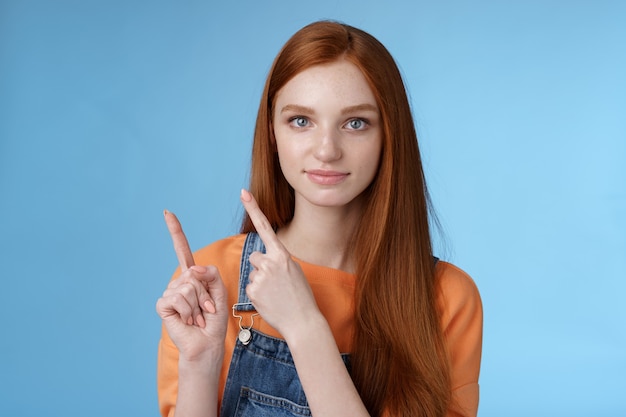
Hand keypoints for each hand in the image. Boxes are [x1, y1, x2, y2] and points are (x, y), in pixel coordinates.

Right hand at [156, 210, 227, 361]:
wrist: (207, 343)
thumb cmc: (214, 320)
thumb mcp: (220, 292)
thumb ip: (211, 275)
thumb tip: (191, 268)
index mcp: (192, 276)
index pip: (182, 250)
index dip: (175, 231)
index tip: (167, 212)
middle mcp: (179, 282)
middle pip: (193, 272)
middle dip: (206, 294)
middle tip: (207, 310)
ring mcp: (170, 293)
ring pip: (187, 286)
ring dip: (199, 305)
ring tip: (199, 317)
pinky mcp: (164, 305)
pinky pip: (178, 297)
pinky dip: (189, 311)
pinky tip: (189, 321)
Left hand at [240, 189, 320, 339]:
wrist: (303, 321)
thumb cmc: (301, 297)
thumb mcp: (295, 271)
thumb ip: (279, 261)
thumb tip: (263, 259)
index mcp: (283, 255)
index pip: (265, 227)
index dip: (253, 208)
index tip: (243, 192)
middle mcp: (270, 262)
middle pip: (255, 256)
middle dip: (261, 267)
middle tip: (275, 283)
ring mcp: (260, 277)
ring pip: (252, 272)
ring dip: (260, 281)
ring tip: (275, 293)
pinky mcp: (252, 291)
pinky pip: (250, 286)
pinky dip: (257, 294)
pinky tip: (270, 301)